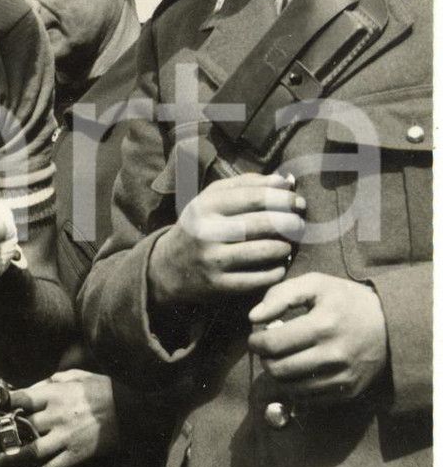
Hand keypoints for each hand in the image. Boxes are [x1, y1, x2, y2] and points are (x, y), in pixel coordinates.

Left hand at [0, 371, 118, 466]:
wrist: (131, 409)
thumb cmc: (103, 389)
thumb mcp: (76, 376)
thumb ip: (52, 381)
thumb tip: (31, 386)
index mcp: (54, 394)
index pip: (20, 398)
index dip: (4, 403)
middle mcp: (55, 416)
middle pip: (21, 426)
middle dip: (5, 433)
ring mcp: (64, 437)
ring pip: (30, 451)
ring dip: (12, 458)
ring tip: (0, 462)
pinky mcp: (75, 455)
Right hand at [149, 171, 305, 307]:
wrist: (167, 267)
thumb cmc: (200, 225)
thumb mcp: (211, 198)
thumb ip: (246, 185)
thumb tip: (285, 181)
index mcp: (206, 205)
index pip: (255, 197)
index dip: (283, 198)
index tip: (297, 201)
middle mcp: (207, 231)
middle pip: (264, 223)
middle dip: (291, 222)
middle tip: (300, 224)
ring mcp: (213, 260)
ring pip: (265, 251)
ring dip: (286, 247)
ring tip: (288, 244)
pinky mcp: (220, 285)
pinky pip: (261, 278)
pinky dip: (277, 270)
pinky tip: (278, 264)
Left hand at [247, 273, 387, 402]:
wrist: (392, 325)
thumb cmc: (347, 301)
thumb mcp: (316, 284)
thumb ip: (280, 295)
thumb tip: (254, 317)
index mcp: (323, 325)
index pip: (272, 344)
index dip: (256, 342)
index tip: (257, 336)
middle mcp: (334, 355)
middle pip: (278, 369)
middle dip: (265, 359)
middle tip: (269, 348)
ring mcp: (342, 376)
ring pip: (290, 387)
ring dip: (278, 374)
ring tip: (283, 358)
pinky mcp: (348, 391)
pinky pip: (308, 399)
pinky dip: (296, 387)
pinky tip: (300, 371)